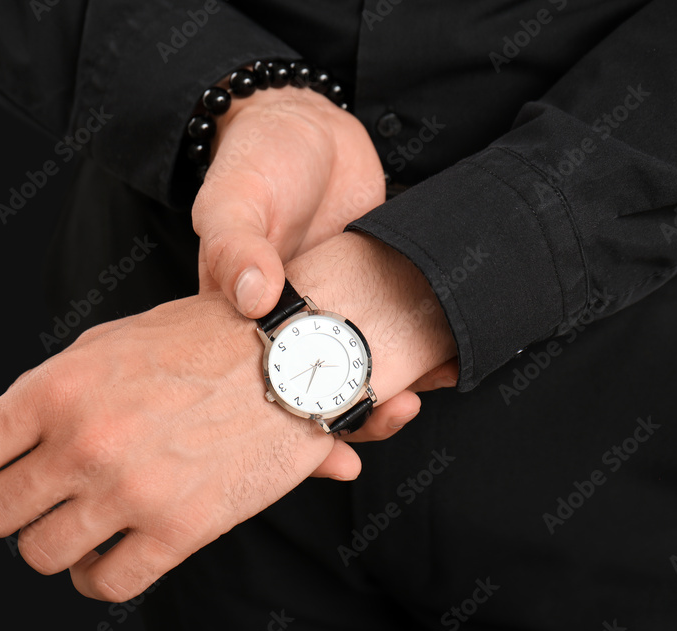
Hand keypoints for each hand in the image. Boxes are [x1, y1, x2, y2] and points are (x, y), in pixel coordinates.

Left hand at [0, 292, 329, 601]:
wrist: (291, 357)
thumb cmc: (198, 342)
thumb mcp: (107, 344)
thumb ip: (45, 395)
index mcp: (56, 388)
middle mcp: (84, 442)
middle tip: (9, 510)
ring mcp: (130, 492)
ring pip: (39, 555)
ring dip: (47, 544)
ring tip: (69, 525)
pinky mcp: (177, 530)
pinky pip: (103, 583)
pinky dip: (94, 575)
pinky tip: (106, 553)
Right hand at [192, 84, 455, 456]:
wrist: (311, 125)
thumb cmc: (260, 159)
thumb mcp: (233, 197)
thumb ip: (235, 245)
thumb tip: (253, 294)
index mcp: (240, 322)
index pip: (264, 394)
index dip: (296, 436)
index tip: (335, 458)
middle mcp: (287, 327)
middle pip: (318, 394)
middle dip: (354, 419)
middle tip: (395, 414)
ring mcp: (333, 312)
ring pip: (359, 370)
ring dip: (389, 389)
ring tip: (420, 395)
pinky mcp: (372, 291)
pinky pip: (393, 332)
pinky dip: (417, 350)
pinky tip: (444, 361)